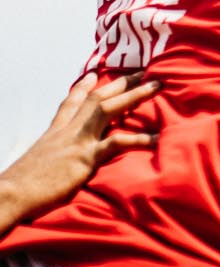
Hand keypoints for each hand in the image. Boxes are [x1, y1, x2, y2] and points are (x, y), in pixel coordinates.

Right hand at [0, 74, 157, 221]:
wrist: (9, 194)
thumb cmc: (20, 184)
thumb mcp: (37, 162)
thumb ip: (51, 156)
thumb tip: (55, 161)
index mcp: (53, 132)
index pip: (70, 103)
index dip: (82, 87)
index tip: (94, 74)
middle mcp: (66, 131)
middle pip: (95, 98)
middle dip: (120, 83)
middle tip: (142, 72)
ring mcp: (77, 141)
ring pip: (108, 108)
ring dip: (135, 95)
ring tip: (157, 86)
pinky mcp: (85, 158)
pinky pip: (117, 143)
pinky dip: (139, 139)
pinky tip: (157, 139)